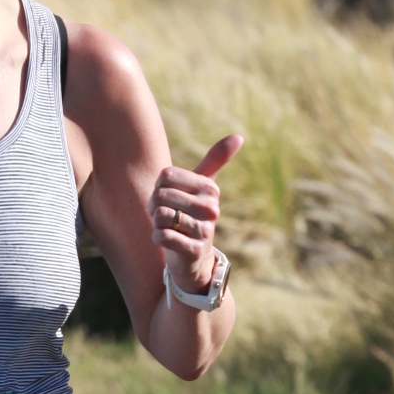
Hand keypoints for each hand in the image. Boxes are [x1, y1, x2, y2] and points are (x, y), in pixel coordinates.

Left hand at [151, 135, 243, 293]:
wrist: (194, 257)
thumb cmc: (192, 215)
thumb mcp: (203, 186)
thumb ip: (215, 160)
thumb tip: (239, 136)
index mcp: (210, 189)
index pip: (166, 176)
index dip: (159, 188)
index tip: (170, 199)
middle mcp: (211, 208)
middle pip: (160, 195)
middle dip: (154, 207)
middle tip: (166, 217)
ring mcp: (204, 230)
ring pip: (159, 215)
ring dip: (156, 223)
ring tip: (168, 228)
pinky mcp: (193, 250)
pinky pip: (161, 236)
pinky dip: (157, 238)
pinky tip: (167, 241)